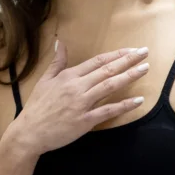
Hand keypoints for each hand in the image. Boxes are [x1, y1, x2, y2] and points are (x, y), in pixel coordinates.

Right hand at [10, 43, 150, 154]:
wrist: (29, 132)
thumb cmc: (37, 106)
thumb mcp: (45, 80)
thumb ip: (57, 61)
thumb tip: (61, 42)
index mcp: (69, 76)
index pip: (98, 61)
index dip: (116, 54)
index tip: (131, 49)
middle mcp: (78, 87)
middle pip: (107, 70)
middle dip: (128, 60)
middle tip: (144, 52)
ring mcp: (82, 103)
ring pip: (110, 86)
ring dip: (129, 76)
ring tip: (144, 69)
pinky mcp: (85, 121)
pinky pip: (108, 111)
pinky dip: (124, 105)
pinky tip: (138, 100)